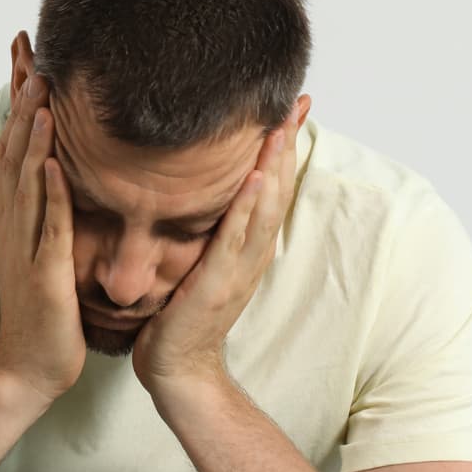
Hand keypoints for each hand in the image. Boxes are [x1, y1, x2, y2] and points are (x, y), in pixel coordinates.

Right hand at [0, 61, 84, 410]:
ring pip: (25, 178)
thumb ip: (51, 209)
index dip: (18, 97)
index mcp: (17, 214)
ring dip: (32, 132)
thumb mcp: (45, 249)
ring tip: (40, 88)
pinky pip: (46, 226)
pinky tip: (56, 161)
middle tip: (27, 48)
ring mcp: (25, 246)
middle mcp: (14, 222)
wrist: (28, 369)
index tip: (25, 51)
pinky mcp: (43, 273)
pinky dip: (50, 192)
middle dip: (20, 96)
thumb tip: (62, 169)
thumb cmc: (44, 312)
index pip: (15, 143)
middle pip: (13, 147)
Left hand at [133, 121, 300, 398]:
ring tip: (281, 124)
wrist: (177, 370)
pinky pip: (235, 238)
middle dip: (286, 144)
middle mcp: (251, 253)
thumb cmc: (180, 317)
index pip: (270, 186)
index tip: (290, 108)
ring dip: (274, 165)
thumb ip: (210, 230)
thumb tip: (205, 194)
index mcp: (247, 247)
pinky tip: (253, 176)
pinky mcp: (217, 284)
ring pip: (265, 208)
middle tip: (294, 101)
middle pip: (277, 189)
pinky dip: (247, 206)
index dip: (282, 147)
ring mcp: (239, 269)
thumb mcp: (200, 262)